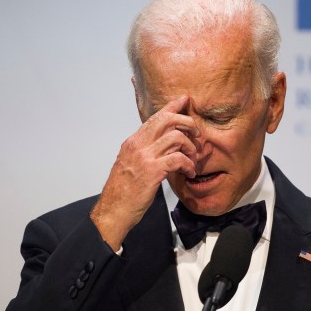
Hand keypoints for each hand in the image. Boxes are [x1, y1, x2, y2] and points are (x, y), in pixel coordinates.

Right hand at [90, 95, 199, 249]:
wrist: (113, 210)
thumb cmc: (123, 192)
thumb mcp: (131, 165)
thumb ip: (145, 153)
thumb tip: (165, 147)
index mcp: (133, 142)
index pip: (155, 118)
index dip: (172, 106)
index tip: (184, 100)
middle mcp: (137, 145)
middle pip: (167, 120)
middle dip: (187, 123)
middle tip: (196, 134)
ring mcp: (144, 157)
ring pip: (176, 137)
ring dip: (190, 147)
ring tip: (193, 160)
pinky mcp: (152, 171)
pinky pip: (178, 159)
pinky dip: (188, 165)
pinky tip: (189, 173)